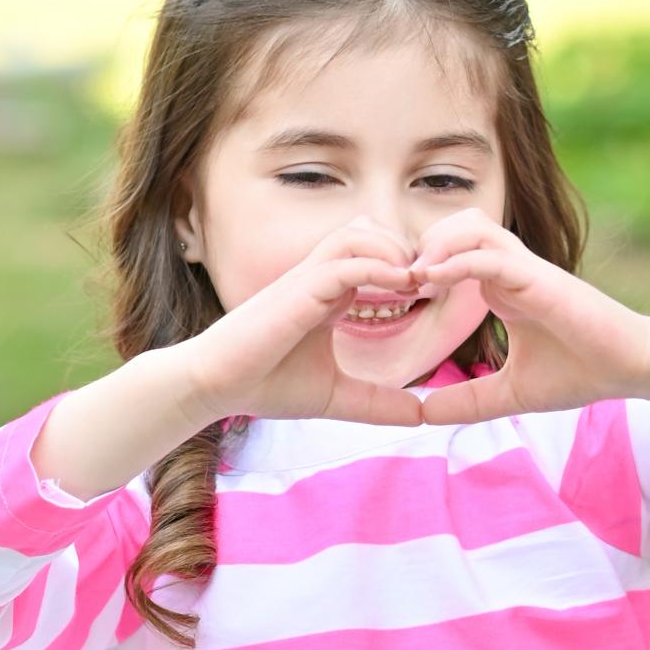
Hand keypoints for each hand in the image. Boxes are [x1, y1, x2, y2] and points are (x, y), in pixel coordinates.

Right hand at [182, 220, 426, 425]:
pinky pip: (343, 263)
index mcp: (329, 294)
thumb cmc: (266, 385)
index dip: (408, 264)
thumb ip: (378, 403)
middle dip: (406, 247)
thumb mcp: (337, 397)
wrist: (215, 386)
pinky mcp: (297, 290)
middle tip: (431, 281)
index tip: (433, 291)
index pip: (373, 255)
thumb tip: (422, 417)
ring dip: (392, 250)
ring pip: (356, 236)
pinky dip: (376, 267)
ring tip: (417, 281)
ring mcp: (306, 280)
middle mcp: (318, 278)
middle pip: (368, 231)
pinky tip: (401, 285)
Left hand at [408, 210, 649, 424]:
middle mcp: (511, 270)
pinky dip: (459, 260)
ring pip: (471, 227)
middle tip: (395, 282)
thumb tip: (422, 416)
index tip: (389, 296)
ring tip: (413, 278)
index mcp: (501, 287)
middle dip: (420, 245)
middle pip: (455, 227)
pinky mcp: (540, 277)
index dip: (418, 266)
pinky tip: (434, 279)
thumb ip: (467, 402)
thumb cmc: (580, 373)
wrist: (631, 368)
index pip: (452, 253)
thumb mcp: (509, 394)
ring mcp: (526, 269)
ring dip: (436, 245)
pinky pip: (491, 254)